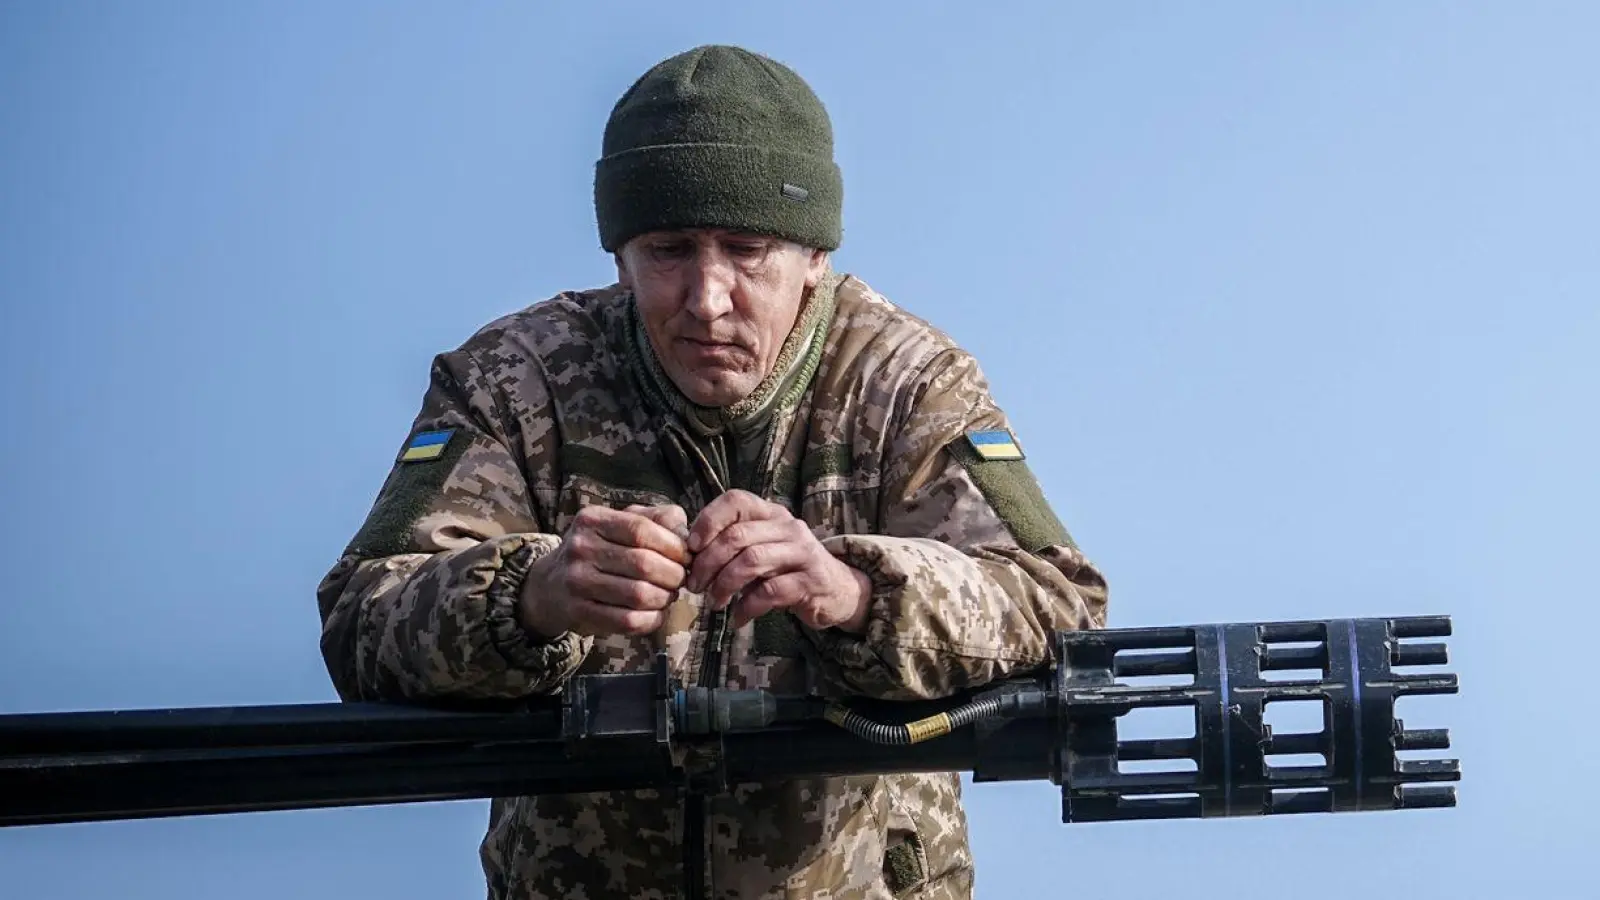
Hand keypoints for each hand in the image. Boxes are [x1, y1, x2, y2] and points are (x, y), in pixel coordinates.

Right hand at [518, 503, 689, 638]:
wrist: (551, 584)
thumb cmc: (600, 549)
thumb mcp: (621, 523)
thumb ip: (657, 519)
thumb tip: (687, 534)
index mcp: (592, 519)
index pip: (642, 530)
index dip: (673, 546)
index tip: (686, 557)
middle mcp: (580, 547)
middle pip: (643, 564)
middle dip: (674, 575)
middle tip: (681, 579)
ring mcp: (576, 581)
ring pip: (638, 595)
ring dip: (664, 598)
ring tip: (668, 595)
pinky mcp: (578, 611)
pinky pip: (626, 621)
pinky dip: (650, 620)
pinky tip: (655, 613)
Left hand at [685, 490, 871, 632]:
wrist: (838, 590)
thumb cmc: (788, 569)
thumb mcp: (763, 548)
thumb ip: (733, 545)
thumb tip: (689, 554)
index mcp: (772, 513)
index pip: (736, 500)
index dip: (708, 520)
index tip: (691, 547)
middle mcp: (788, 527)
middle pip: (737, 536)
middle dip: (708, 563)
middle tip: (695, 585)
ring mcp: (803, 553)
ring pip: (752, 561)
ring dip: (724, 584)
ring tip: (713, 602)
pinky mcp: (811, 582)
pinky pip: (770, 592)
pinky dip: (747, 607)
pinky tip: (737, 619)